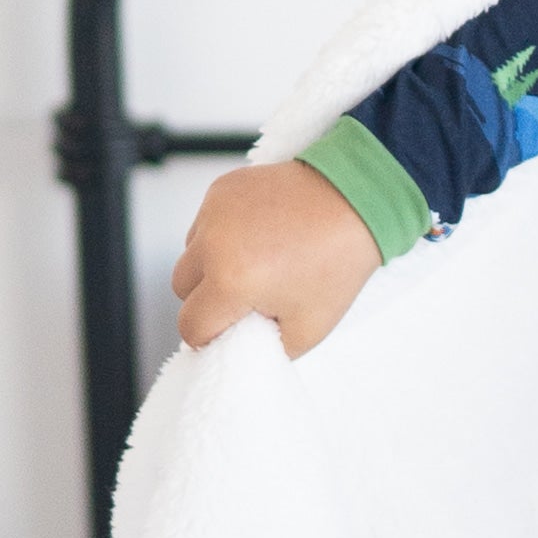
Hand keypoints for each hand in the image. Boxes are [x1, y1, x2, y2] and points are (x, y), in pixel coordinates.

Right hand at [171, 159, 383, 356]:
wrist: (356, 203)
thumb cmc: (337, 262)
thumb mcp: (309, 328)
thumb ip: (266, 348)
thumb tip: (238, 347)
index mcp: (231, 281)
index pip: (191, 326)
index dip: (210, 336)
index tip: (231, 330)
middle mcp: (214, 243)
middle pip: (181, 288)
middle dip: (207, 299)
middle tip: (247, 297)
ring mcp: (215, 211)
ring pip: (189, 254)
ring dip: (210, 265)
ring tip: (256, 263)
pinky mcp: (221, 189)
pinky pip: (204, 223)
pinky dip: (221, 235)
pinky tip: (257, 236)